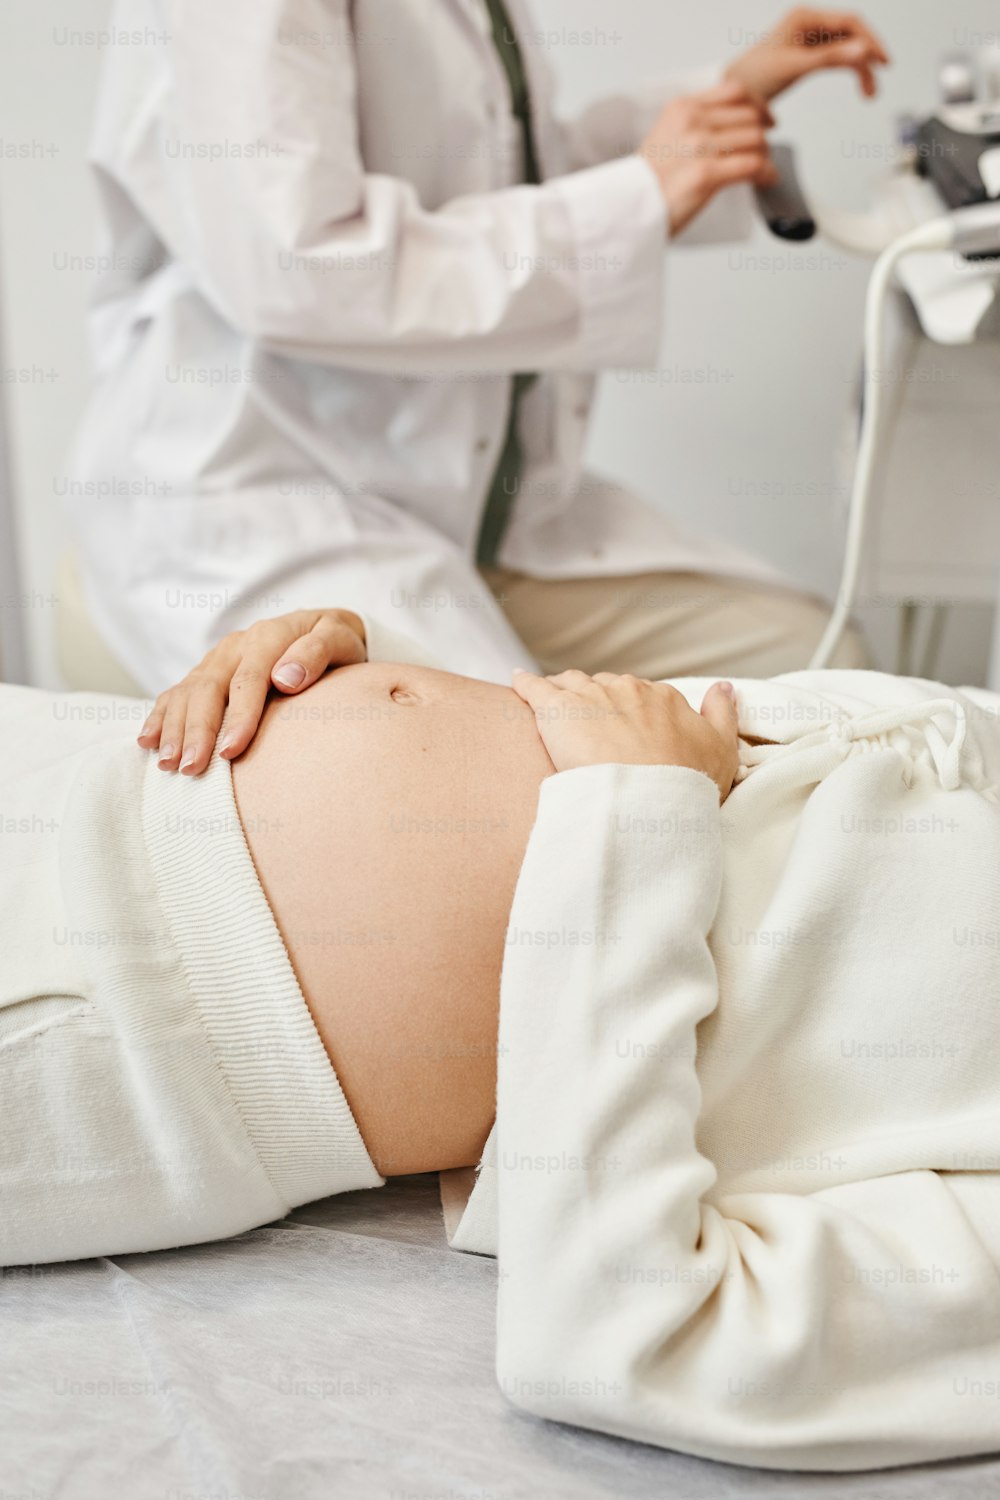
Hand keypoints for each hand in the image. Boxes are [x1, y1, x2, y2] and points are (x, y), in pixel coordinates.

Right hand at [137, 608, 366, 774]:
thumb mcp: (340, 639)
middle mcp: (237, 645)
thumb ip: (316, 654)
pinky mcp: (208, 672)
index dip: (239, 716)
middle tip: (190, 769)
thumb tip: (285, 679)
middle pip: (208, 688)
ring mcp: (218, 659)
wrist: (327, 629)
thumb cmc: (338, 641)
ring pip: (188, 692)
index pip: (248, 680)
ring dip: (174, 728)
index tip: (232, 751)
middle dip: (197, 731)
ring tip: (168, 764)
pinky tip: (148, 742)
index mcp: (268, 636)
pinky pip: (177, 692)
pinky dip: (161, 716)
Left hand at [511, 670, 740, 802]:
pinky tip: (516, 683)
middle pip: (606, 687)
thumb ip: (723, 715)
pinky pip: (534, 688)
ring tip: (555, 708)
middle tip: (590, 729)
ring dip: (564, 693)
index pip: (642, 696)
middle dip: (598, 703)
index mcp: (664, 698)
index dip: (632, 712)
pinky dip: (524, 684)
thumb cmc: (687, 783)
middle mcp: (627, 688)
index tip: (625, 731)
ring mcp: (591, 695)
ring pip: (571, 684)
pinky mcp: (556, 709)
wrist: (648, 799)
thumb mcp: (722, 751)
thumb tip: (724, 687)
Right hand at [639, 80, 777, 237]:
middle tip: (763, 153)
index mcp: (683, 107)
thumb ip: (694, 125)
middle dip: (763, 136)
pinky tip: (766, 180)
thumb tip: (730, 128)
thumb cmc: (645, 183)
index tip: (766, 120)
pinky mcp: (706, 174)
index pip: (736, 91)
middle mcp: (692, 121)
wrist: (626, 209)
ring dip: (766, 156)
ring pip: (756, 140)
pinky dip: (766, 173)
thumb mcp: (665, 136)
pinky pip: (753, 165)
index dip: (759, 105)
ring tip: (763, 170)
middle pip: (751, 116)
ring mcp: (699, 146)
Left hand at [726, 8, 889, 101]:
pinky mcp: (808, 53)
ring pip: (846, 47)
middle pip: (851, 33)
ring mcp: (809, 37)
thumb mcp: (795, 67)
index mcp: (805, 17)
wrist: (734, 92)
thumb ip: (830, 58)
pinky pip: (836, 57)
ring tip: (869, 94)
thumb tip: (863, 51)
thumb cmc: (755, 77)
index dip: (870, 40)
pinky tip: (859, 84)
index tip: (884, 61)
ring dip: (860, 68)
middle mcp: (809, 22)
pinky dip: (849, 70)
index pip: (848, 22)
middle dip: (867, 57)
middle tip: (879, 80)